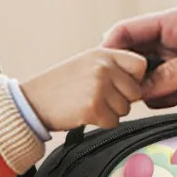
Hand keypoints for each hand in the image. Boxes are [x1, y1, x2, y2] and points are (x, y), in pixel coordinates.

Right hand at [20, 47, 147, 130]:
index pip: (140, 65)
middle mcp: (103, 68)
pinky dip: (101, 123)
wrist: (33, 101)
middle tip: (100, 98)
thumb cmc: (61, 84)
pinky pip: (113, 122)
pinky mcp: (93, 108)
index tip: (121, 85)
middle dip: (121, 100)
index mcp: (104, 54)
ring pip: (125, 109)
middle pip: (135, 92)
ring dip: (111, 112)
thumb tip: (142, 79)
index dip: (134, 79)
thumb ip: (113, 66)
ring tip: (89, 104)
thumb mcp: (87, 63)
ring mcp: (98, 87)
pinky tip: (85, 113)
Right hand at [101, 5, 176, 122]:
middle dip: (126, 72)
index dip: (113, 45)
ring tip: (142, 103)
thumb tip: (146, 87)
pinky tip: (161, 109)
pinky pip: (164, 95)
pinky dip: (157, 102)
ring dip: (142, 90)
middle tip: (117, 92)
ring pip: (148, 77)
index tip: (101, 68)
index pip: (134, 28)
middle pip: (136, 54)